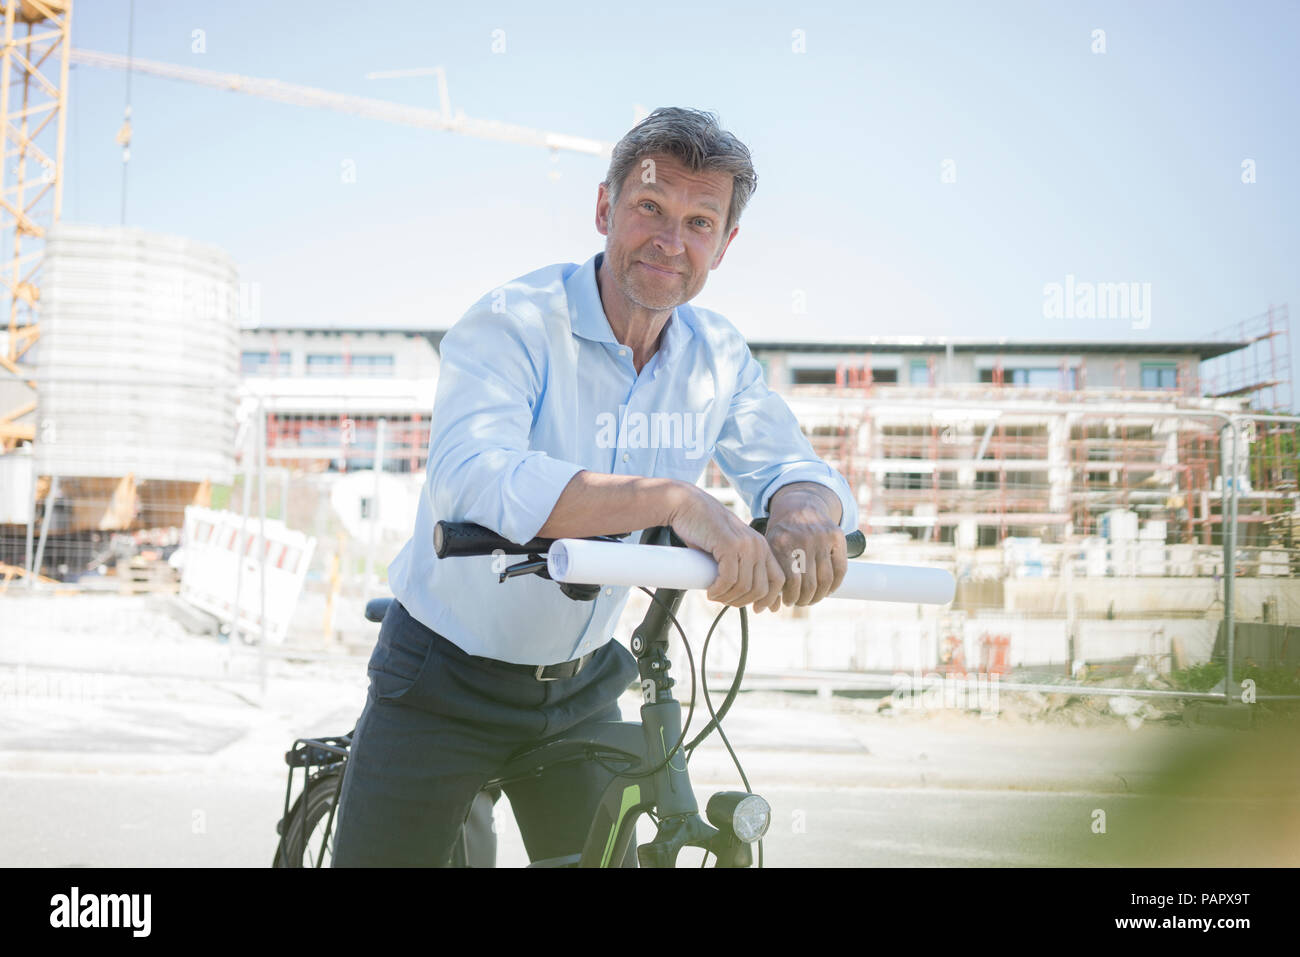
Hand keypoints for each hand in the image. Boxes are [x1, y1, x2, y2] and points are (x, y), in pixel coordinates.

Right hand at [667, 486, 785, 610]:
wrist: (686, 505)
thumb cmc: (703, 529)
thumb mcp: (728, 548)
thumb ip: (738, 565)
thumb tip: (742, 595)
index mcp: (761, 546)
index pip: (778, 580)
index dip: (769, 599)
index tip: (756, 610)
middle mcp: (757, 545)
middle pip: (761, 589)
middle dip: (742, 602)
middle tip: (724, 601)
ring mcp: (745, 544)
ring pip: (744, 586)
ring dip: (728, 598)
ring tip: (714, 595)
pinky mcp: (728, 545)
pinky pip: (729, 579)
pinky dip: (719, 591)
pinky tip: (711, 592)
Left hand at [761, 485, 846, 609]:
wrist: (800, 506)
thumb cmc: (781, 534)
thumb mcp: (769, 548)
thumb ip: (769, 576)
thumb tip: (768, 609)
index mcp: (781, 542)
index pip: (789, 581)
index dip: (789, 596)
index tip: (787, 602)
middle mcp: (802, 538)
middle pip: (808, 583)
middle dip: (804, 599)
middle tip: (800, 602)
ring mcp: (822, 536)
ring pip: (825, 579)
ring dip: (819, 595)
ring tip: (812, 599)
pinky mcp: (837, 536)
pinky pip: (840, 569)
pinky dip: (835, 585)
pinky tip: (827, 591)